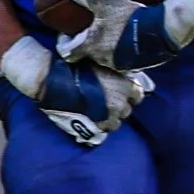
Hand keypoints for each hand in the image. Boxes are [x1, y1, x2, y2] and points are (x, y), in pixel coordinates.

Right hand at [0, 35, 152, 146]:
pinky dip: (100, 126)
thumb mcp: (101, 62)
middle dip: (119, 105)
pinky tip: (91, 120)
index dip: (128, 93)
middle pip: (127, 109)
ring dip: (110, 117)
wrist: (55, 81)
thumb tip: (121, 72)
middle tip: (107, 100)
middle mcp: (122, 102)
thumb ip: (114, 69)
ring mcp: (110, 117)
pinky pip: (104, 131)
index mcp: (127, 85)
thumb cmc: (76, 66)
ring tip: (98, 111)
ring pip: (117, 122)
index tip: (120, 91)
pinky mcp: (97, 128)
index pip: (138, 94)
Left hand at [56, 0, 193, 70]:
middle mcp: (103, 60)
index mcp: (92, 47)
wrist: (163, 30)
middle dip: (86, 43)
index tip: (69, 32)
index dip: (64, 42)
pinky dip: (120, 51)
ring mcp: (120, 65)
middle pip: (87, 55)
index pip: (67, 53)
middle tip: (91, 28)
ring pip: (105, 58)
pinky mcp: (135, 66)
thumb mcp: (104, 2)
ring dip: (104, 48)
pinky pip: (121, 61)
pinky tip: (127, 38)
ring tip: (111, 31)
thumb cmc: (131, 17)